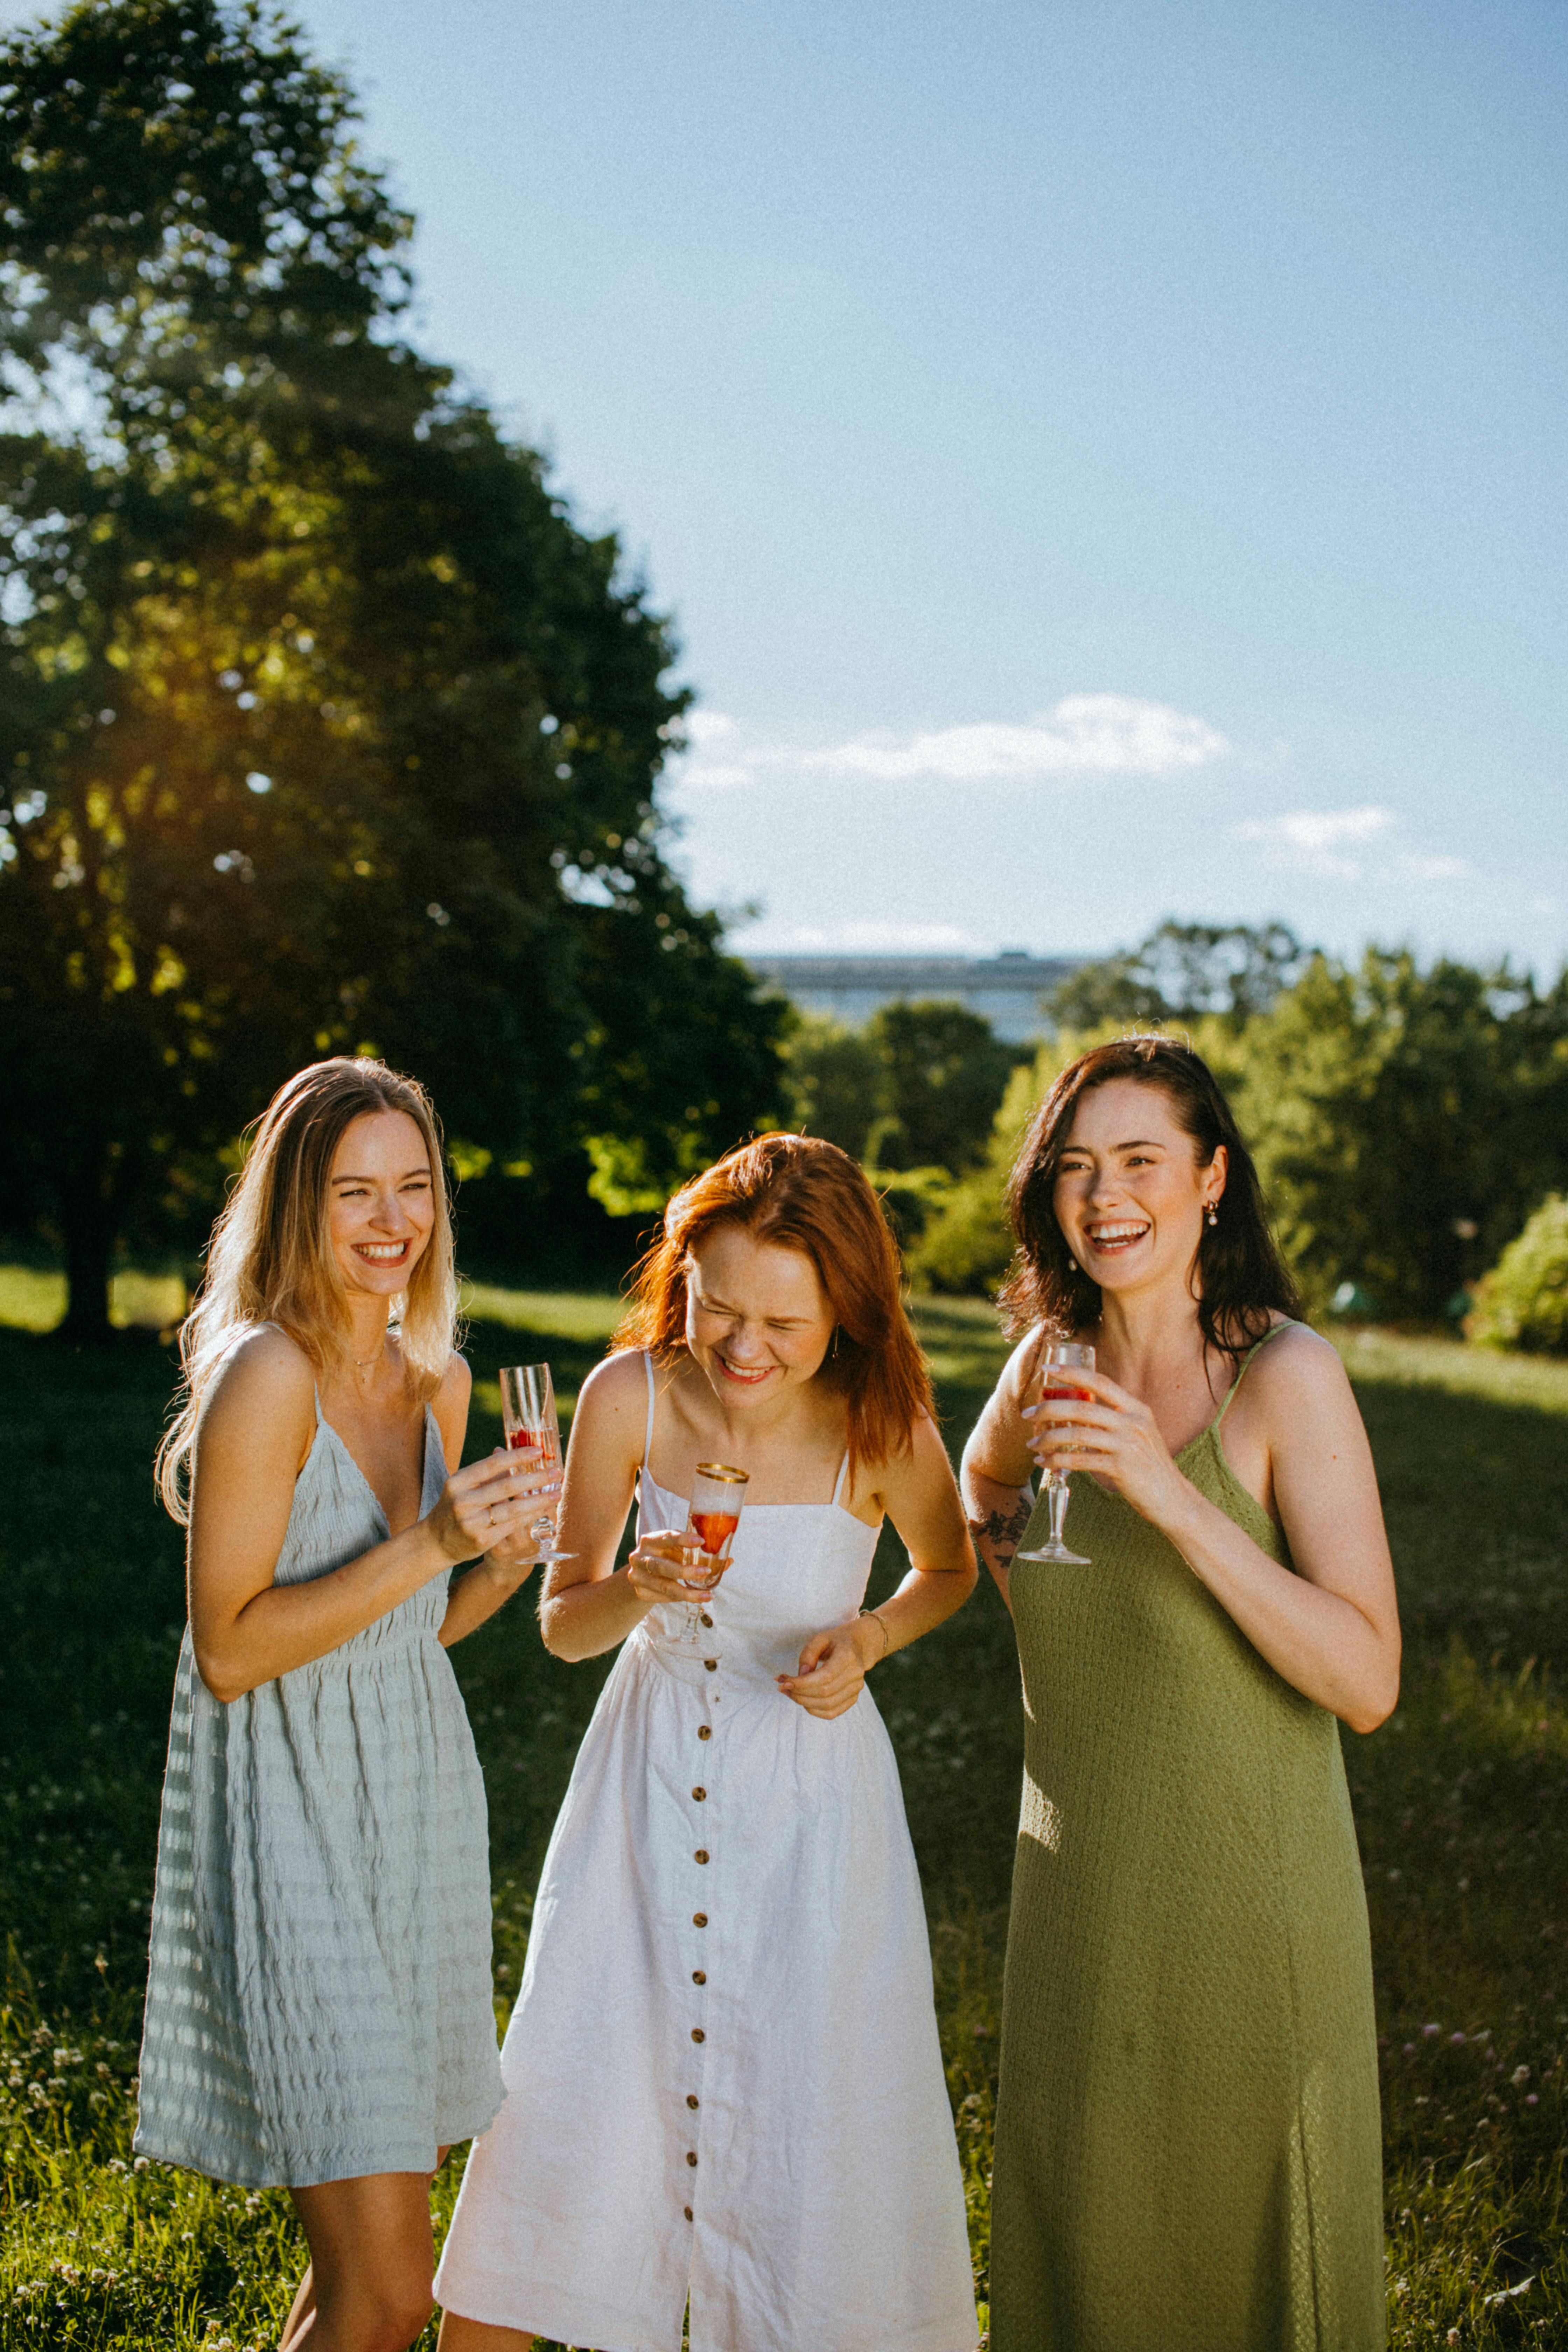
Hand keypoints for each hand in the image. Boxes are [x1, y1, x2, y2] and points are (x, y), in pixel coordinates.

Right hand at [427, 1444, 561, 1565]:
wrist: (435, 1543)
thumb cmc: (454, 1508)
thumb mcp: (462, 1486)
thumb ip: (484, 1472)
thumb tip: (509, 1450)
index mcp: (458, 1482)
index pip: (491, 1465)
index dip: (516, 1456)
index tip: (538, 1450)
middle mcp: (463, 1502)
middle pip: (506, 1487)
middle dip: (535, 1478)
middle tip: (556, 1472)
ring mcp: (472, 1523)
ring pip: (513, 1509)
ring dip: (539, 1500)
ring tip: (557, 1492)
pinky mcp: (482, 1541)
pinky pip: (512, 1526)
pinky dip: (531, 1517)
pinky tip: (544, 1509)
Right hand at [625, 1530, 717, 1610]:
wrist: (643, 1573)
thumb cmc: (667, 1556)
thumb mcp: (678, 1550)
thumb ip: (699, 1553)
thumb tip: (729, 1561)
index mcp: (650, 1540)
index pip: (665, 1537)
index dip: (683, 1539)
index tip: (701, 1541)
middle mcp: (639, 1557)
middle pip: (661, 1566)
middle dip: (684, 1571)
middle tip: (705, 1573)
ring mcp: (637, 1576)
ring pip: (663, 1586)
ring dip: (687, 1592)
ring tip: (707, 1595)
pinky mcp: (641, 1592)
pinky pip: (663, 1597)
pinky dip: (680, 1598)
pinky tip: (695, 1598)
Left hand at [777, 1622, 875, 1718]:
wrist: (858, 1645)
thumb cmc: (835, 1641)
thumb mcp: (820, 1639)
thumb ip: (808, 1654)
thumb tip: (801, 1676)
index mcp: (848, 1656)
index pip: (825, 1677)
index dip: (803, 1683)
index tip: (784, 1682)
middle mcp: (855, 1674)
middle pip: (825, 1693)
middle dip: (799, 1693)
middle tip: (783, 1686)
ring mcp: (856, 1688)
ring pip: (827, 1705)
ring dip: (804, 1702)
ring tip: (789, 1693)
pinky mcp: (853, 1698)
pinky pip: (831, 1713)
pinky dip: (814, 1710)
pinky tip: (803, 1700)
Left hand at [1023, 1368, 1190, 1531]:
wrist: (1173, 1499)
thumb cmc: (1149, 1466)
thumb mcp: (1139, 1433)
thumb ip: (1115, 1419)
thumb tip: (1079, 1409)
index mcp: (1137, 1408)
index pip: (1101, 1382)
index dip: (1072, 1373)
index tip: (1047, 1370)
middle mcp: (1133, 1422)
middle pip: (1081, 1407)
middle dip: (1049, 1409)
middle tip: (1027, 1414)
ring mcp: (1128, 1445)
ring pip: (1077, 1434)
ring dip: (1048, 1438)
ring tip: (1032, 1443)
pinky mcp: (1121, 1468)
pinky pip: (1080, 1460)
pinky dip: (1057, 1460)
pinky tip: (1044, 1462)